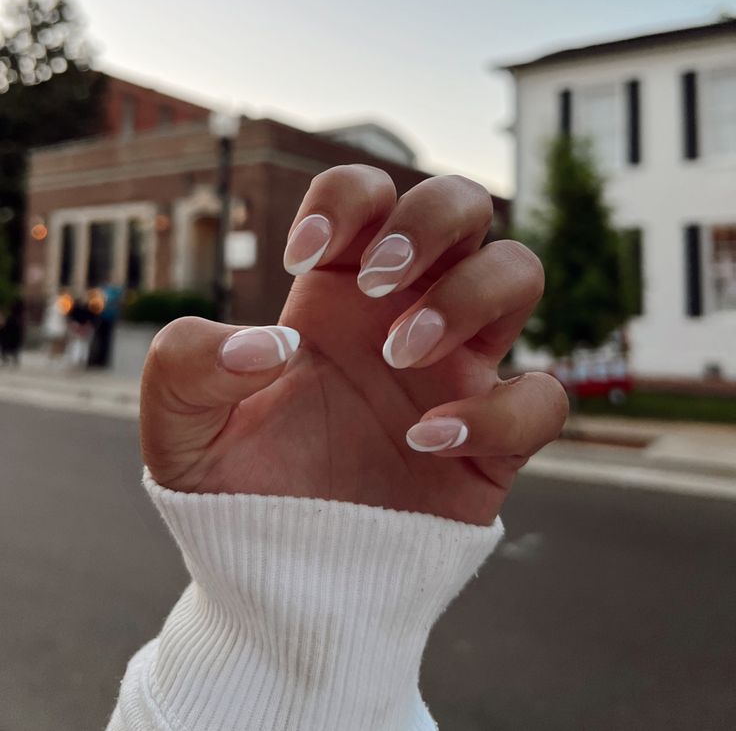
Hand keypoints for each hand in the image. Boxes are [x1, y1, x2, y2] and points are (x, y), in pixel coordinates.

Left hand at [141, 166, 566, 524]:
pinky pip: (543, 397)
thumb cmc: (237, 490)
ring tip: (400, 353)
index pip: (369, 192)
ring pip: (519, 271)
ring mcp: (459, 371)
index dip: (347, 198)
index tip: (300, 259)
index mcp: (338, 291)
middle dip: (428, 221)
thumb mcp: (179, 426)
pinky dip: (500, 409)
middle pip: (465, 204)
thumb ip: (186, 365)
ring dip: (468, 294)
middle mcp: (407, 312)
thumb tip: (275, 343)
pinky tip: (426, 441)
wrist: (278, 578)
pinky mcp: (495, 440)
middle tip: (375, 284)